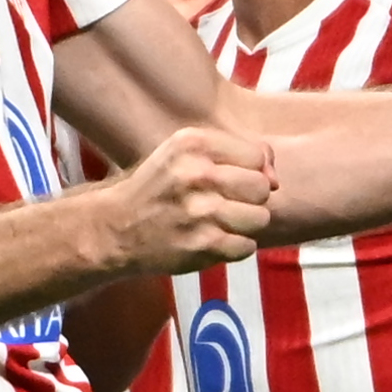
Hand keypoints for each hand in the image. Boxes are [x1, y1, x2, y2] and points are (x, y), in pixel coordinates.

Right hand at [107, 125, 275, 272]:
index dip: (253, 170)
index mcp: (193, 144)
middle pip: (262, 187)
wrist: (115, 228)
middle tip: (229, 204)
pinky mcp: (202, 246)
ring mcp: (201, 212)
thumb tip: (277, 178)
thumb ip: (232, 153)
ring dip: (246, 225)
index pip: (258, 155)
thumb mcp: (184, 153)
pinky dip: (235, 246)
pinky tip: (215, 240)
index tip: (235, 180)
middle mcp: (197, 174)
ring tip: (222, 223)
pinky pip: (247, 246)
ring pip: (260, 218)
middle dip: (251, 198)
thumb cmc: (157, 187)